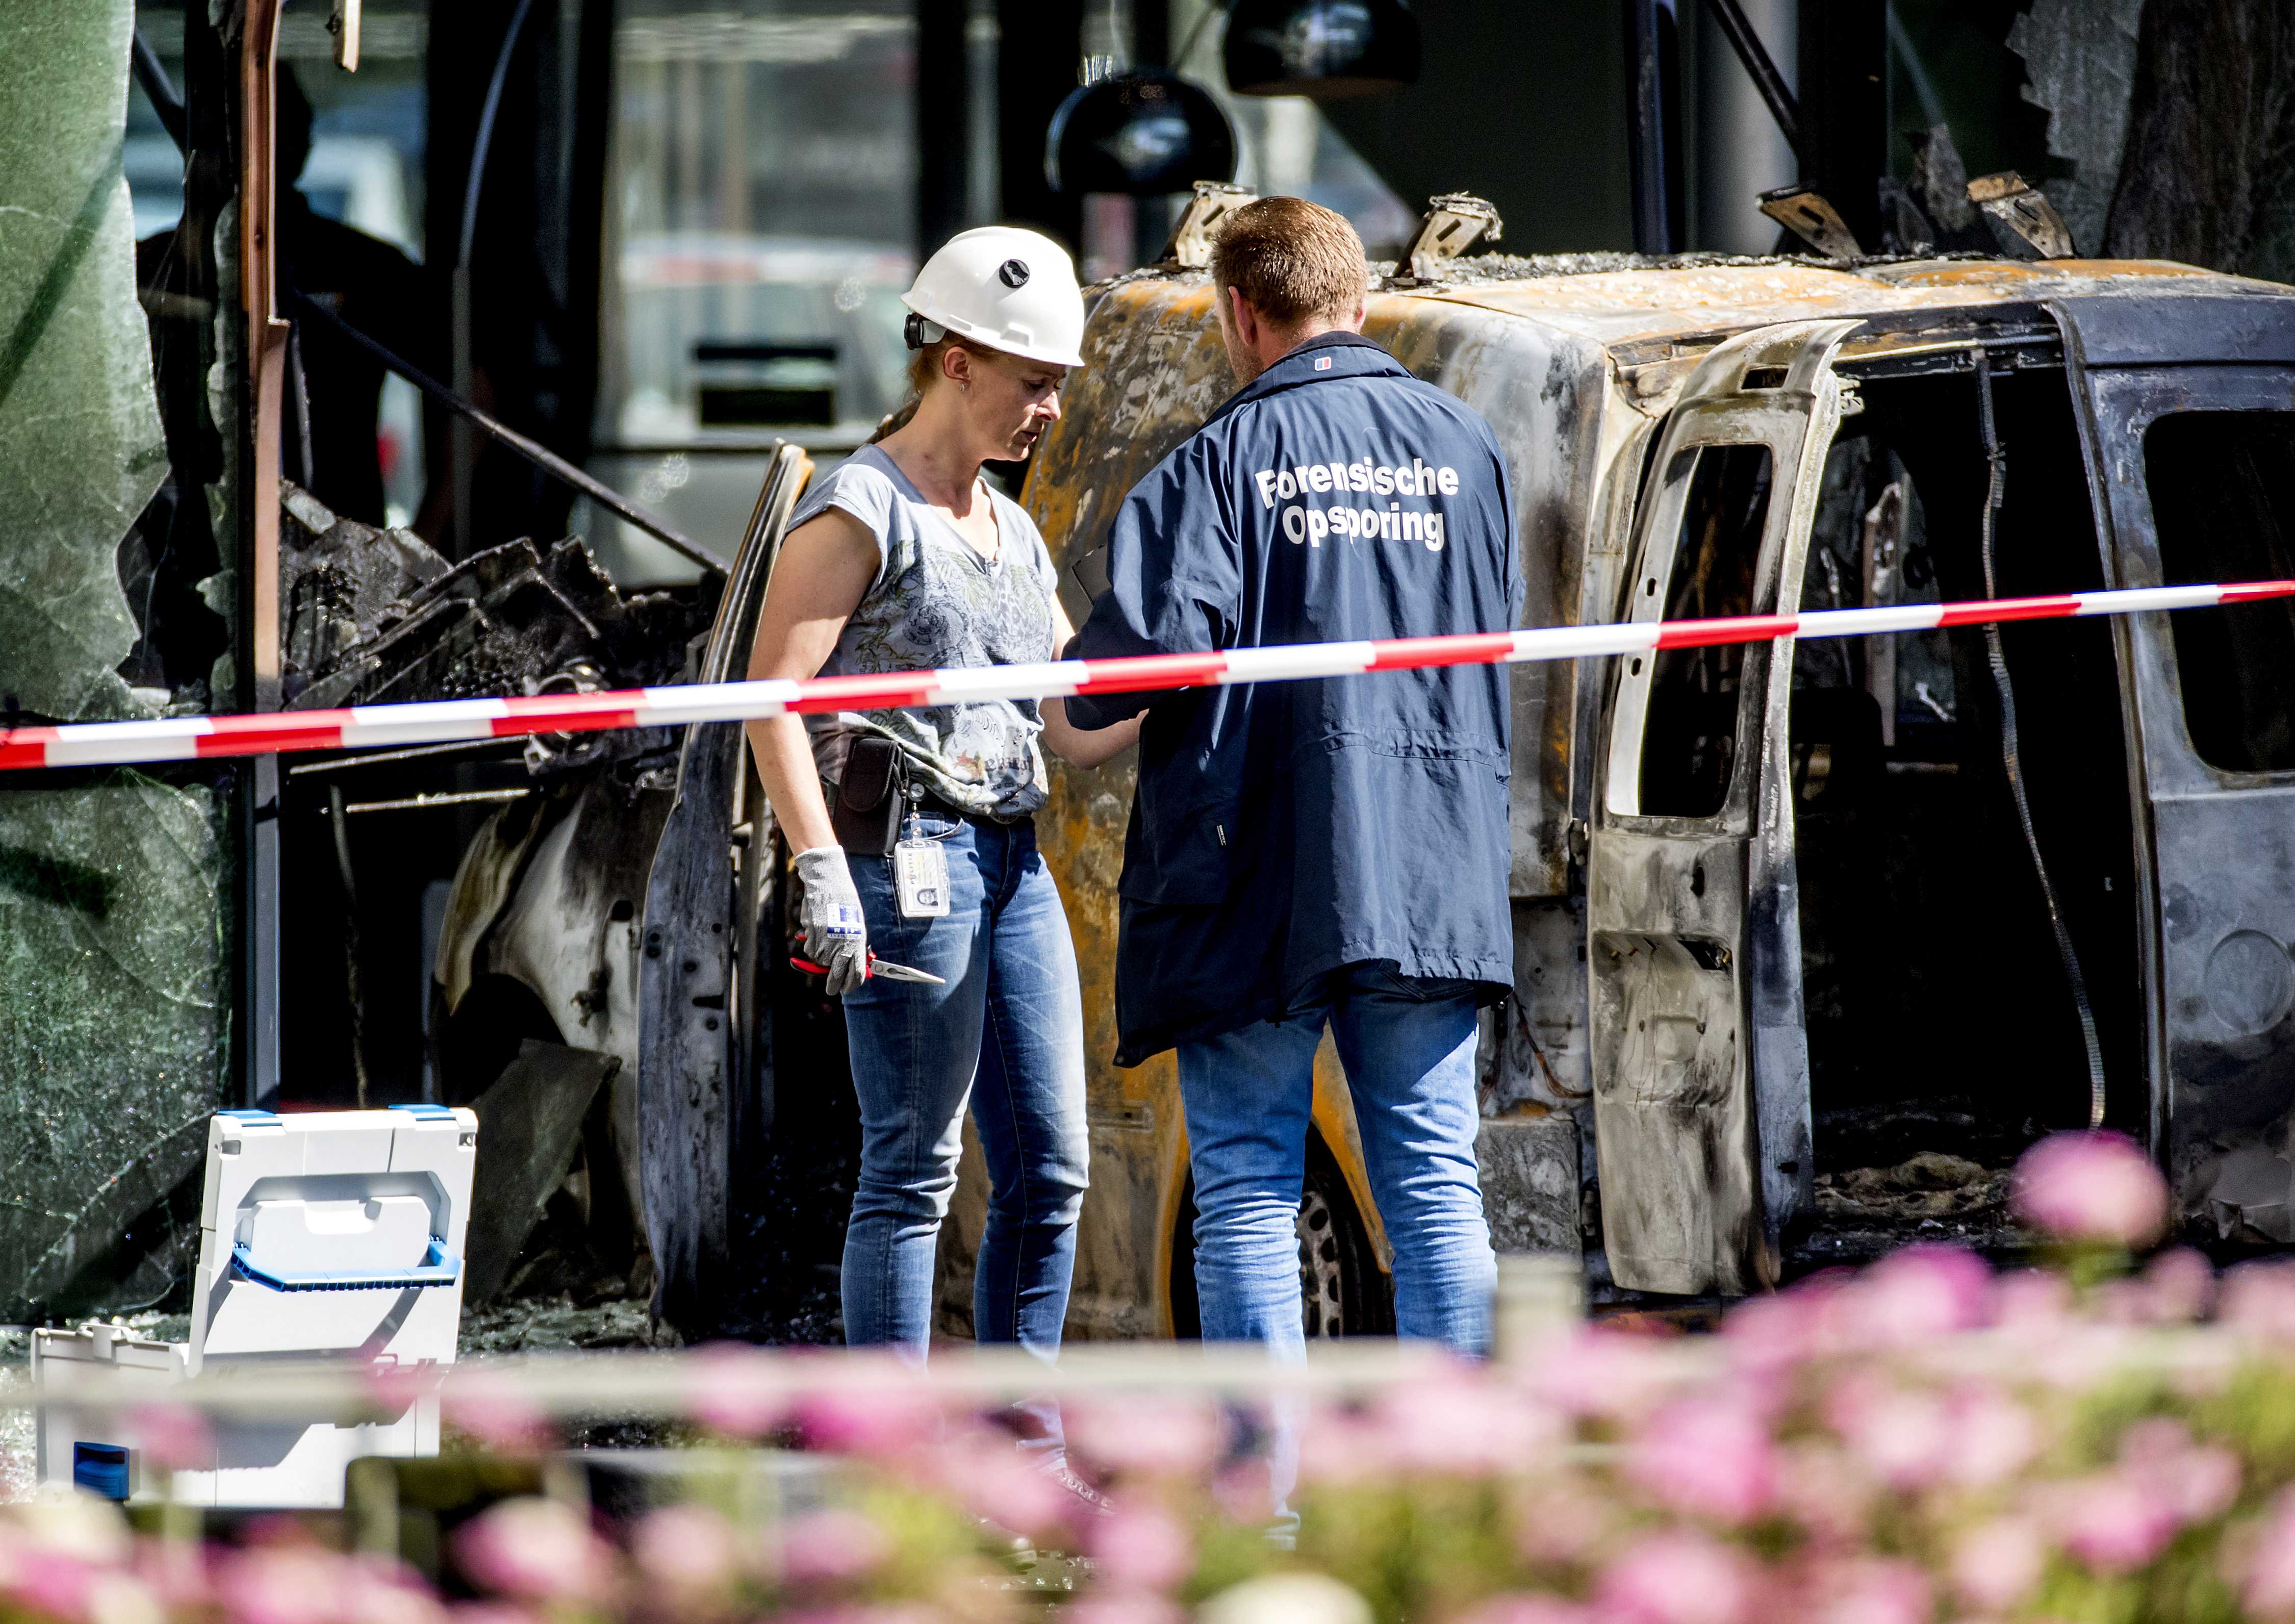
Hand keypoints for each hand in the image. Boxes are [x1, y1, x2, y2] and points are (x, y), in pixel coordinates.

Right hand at [794, 846, 869, 995]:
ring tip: (827, 939)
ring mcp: (826, 944)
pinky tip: (818, 931)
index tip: (847, 988)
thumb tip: (853, 965)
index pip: (857, 974)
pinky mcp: (812, 938)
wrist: (829, 886)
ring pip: (820, 962)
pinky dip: (812, 945)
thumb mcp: (856, 926)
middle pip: (836, 976)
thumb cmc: (845, 905)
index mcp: (857, 944)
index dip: (852, 985)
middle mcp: (842, 947)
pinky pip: (810, 950)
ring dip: (821, 957)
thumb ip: (854, 947)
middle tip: (831, 989)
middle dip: (833, 985)